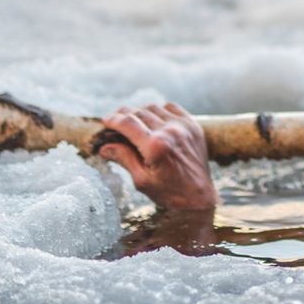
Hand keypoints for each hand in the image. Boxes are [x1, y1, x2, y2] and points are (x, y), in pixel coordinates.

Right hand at [93, 102, 218, 211]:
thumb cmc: (170, 193)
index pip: (128, 123)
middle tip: (115, 121)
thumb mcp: (142, 180)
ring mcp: (184, 126)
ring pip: (154, 107)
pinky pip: (172, 108)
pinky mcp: (193, 126)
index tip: (105, 121)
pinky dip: (159, 110)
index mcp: (156, 145)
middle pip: (139, 112)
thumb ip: (124, 159)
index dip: (113, 120)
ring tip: (133, 121)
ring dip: (140, 111)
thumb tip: (104, 147)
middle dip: (123, 114)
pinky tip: (153, 119)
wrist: (199, 196)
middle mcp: (170, 131)